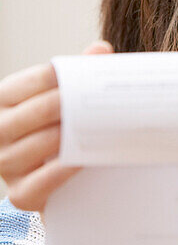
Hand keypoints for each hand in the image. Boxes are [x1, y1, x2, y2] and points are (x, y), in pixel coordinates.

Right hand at [0, 41, 112, 211]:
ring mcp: (6, 165)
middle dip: (57, 106)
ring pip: (27, 150)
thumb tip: (100, 49)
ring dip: (59, 138)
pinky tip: (80, 160)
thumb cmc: (68, 123)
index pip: (27, 83)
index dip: (54, 76)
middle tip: (86, 100)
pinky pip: (36, 185)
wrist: (74, 173)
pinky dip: (58, 173)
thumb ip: (82, 73)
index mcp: (6, 100)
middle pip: (25, 116)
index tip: (82, 70)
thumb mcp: (70, 97)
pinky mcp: (22, 194)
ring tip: (89, 129)